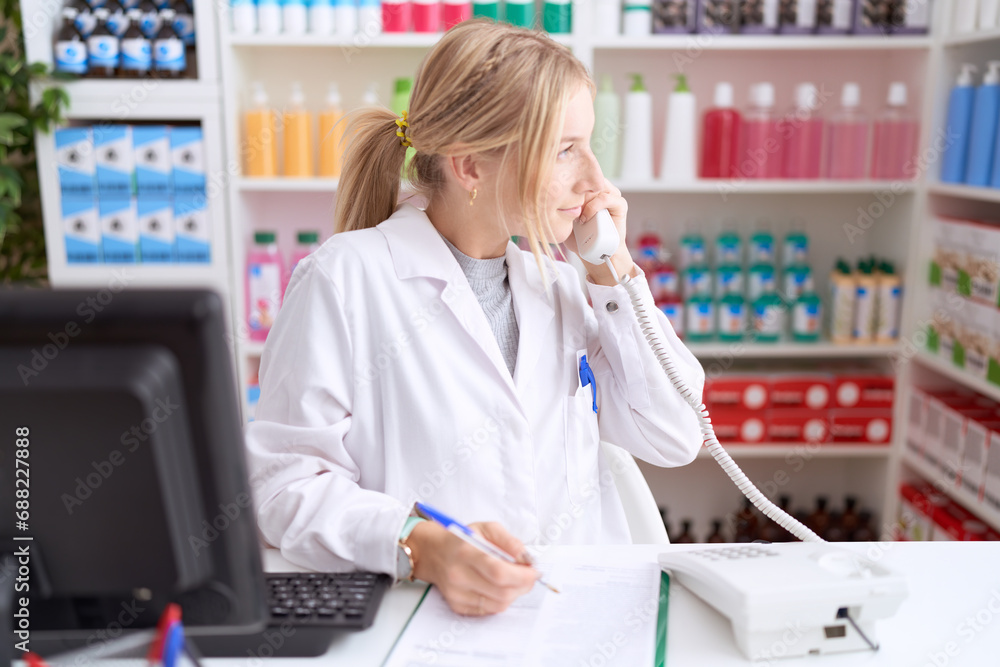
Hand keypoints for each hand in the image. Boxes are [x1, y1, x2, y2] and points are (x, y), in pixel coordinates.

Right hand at [407, 520, 537, 615]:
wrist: (433, 552)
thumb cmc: (461, 539)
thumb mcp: (486, 528)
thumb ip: (509, 541)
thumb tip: (527, 559)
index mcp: (466, 552)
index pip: (499, 572)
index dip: (522, 575)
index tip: (534, 571)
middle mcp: (459, 575)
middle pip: (502, 592)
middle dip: (523, 586)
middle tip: (529, 576)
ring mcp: (457, 594)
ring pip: (498, 605)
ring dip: (514, 594)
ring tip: (515, 580)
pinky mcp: (457, 605)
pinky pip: (489, 610)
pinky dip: (501, 600)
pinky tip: (499, 587)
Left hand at [561, 178, 634, 285]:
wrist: (596, 255)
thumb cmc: (579, 238)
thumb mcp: (564, 218)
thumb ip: (559, 205)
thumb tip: (542, 195)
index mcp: (587, 189)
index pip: (578, 174)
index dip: (566, 179)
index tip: (555, 190)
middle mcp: (600, 189)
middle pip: (587, 177)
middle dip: (574, 188)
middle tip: (564, 200)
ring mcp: (611, 195)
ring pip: (597, 185)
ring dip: (584, 198)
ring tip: (576, 214)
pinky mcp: (620, 205)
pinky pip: (607, 198)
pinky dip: (594, 206)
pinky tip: (585, 218)